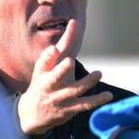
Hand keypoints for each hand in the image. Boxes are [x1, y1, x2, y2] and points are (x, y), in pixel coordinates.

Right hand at [18, 20, 113, 134]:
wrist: (31, 114)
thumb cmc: (44, 82)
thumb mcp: (47, 66)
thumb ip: (61, 47)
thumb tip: (73, 24)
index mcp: (43, 71)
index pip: (46, 60)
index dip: (49, 55)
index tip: (54, 48)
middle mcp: (49, 84)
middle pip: (55, 76)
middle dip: (62, 70)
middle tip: (70, 62)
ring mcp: (59, 97)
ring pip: (73, 90)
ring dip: (86, 82)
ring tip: (98, 73)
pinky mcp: (68, 109)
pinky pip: (84, 104)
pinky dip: (96, 100)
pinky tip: (108, 96)